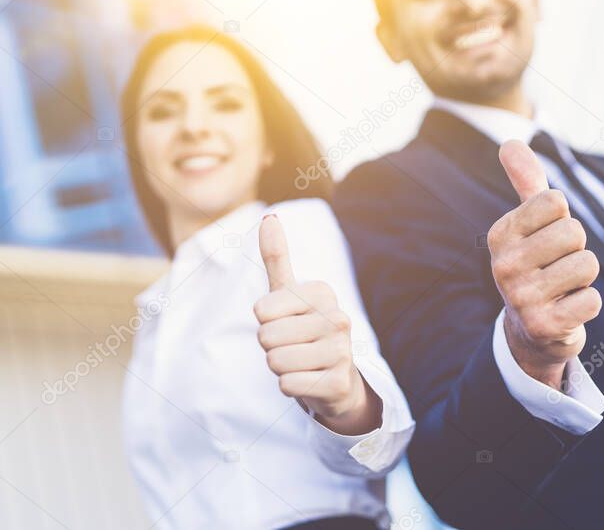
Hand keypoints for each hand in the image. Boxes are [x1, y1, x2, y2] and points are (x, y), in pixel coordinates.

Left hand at [254, 214, 380, 434]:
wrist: (336, 378)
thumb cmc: (304, 330)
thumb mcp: (289, 293)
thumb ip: (277, 257)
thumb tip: (269, 217)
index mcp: (323, 292)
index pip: (261, 311)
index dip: (265, 322)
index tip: (287, 323)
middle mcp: (338, 318)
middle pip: (266, 337)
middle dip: (271, 347)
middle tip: (293, 347)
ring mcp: (342, 351)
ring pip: (275, 362)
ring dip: (280, 367)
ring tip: (301, 363)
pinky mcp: (338, 382)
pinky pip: (287, 385)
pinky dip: (290, 386)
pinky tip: (309, 380)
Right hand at [487, 140, 602, 389]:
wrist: (531, 328)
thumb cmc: (538, 263)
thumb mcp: (529, 223)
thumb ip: (525, 182)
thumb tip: (510, 142)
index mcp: (499, 234)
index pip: (555, 201)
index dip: (563, 219)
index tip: (548, 240)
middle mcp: (503, 265)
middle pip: (573, 232)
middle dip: (576, 250)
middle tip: (558, 267)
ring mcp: (520, 298)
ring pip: (586, 265)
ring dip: (583, 278)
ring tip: (563, 289)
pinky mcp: (543, 326)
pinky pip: (591, 300)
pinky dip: (587, 304)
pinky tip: (567, 310)